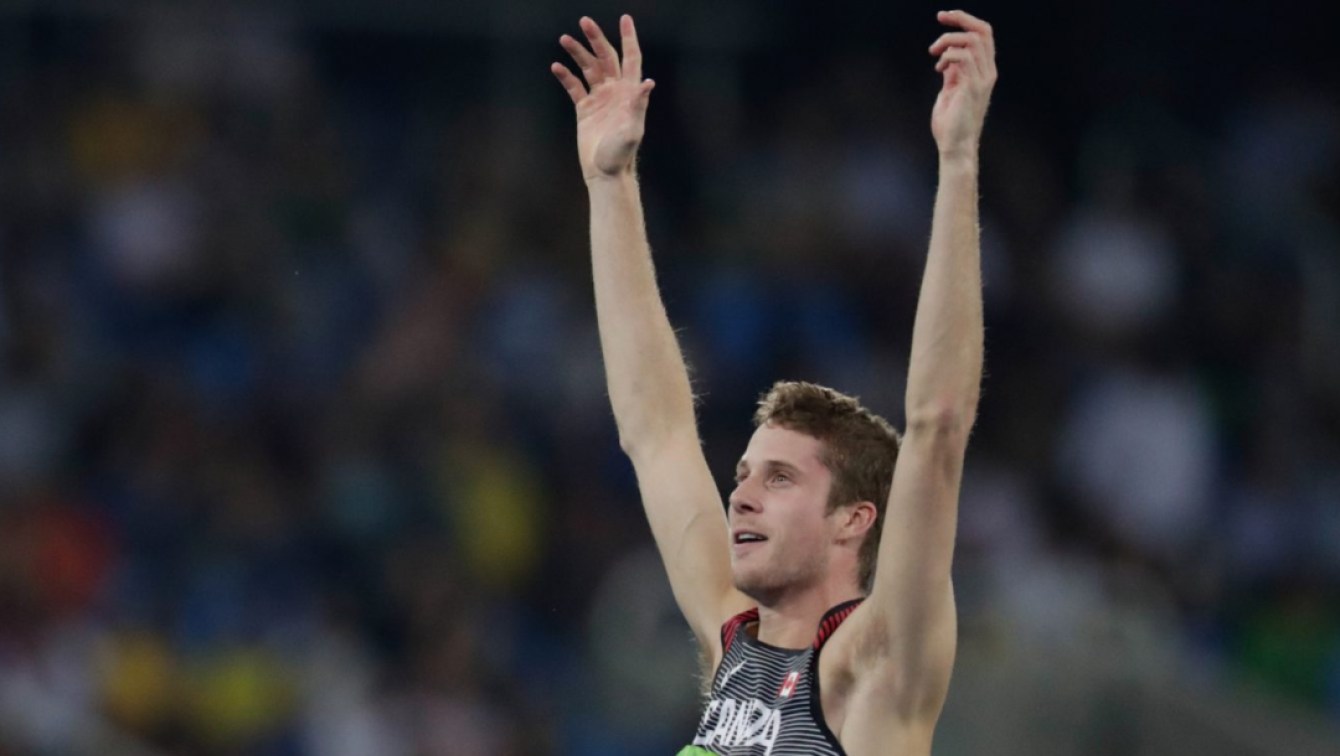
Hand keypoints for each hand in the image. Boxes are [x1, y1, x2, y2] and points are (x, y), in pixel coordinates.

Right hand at [551, 15, 655, 181]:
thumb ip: (638, 105)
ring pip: (588, 68)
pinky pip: (574, 87)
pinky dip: (566, 76)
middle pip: (606, 57)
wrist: (605, 172)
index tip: (625, 19)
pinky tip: (556, 67)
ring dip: (578, 53)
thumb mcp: (632, 129)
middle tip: (584, 22)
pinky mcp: (585, 109)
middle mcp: (615, 91)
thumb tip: (648, 83)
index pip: (631, 58)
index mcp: (629, 92)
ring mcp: (599, 98)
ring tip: (564, 39)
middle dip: (596, 39)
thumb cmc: (621, 154)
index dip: (629, 38)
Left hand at [928, 10, 997, 159]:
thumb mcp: (950, 91)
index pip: (983, 35)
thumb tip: (948, 60)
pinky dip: (948, 55)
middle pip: (983, 31)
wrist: (954, 146)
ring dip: (948, 41)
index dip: (966, 21)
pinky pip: (964, 58)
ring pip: (972, 41)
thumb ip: (953, 74)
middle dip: (960, 19)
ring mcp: (982, 80)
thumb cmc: (950, 124)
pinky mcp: (973, 87)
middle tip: (940, 18)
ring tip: (934, 53)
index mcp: (984, 72)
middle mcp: (987, 73)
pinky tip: (939, 68)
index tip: (945, 17)